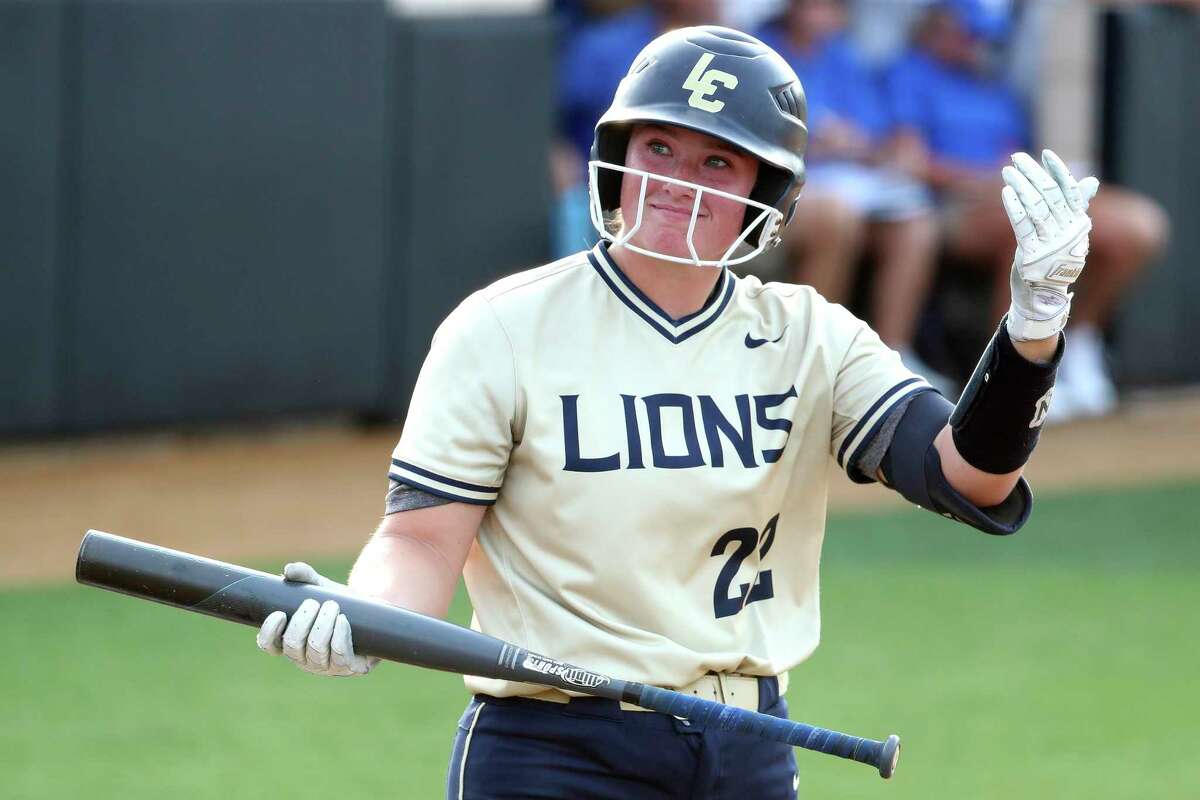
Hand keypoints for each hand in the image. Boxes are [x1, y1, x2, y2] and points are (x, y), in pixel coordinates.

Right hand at [255, 562, 378, 676]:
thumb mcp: (321, 587)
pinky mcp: (349, 668)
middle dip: (302, 622)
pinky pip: (340, 657)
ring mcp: (326, 666)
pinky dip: (339, 636)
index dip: (270, 633)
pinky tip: (342, 620)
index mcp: (291, 642)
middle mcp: (304, 658)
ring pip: (316, 651)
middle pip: (293, 646)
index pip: (270, 645)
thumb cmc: (339, 602)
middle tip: (314, 602)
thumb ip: (304, 575)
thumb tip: (289, 570)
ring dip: (323, 625)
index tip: (279, 613)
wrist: (373, 612)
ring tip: (332, 606)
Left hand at [1001, 149, 1099, 340]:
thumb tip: (1090, 180)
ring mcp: (1050, 244)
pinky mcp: (1032, 255)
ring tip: (1008, 170)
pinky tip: (1006, 192)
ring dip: (1020, 186)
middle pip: (1050, 195)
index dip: (1058, 171)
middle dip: (1033, 173)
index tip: (1046, 154)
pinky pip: (1022, 226)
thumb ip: (1076, 207)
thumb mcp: (1069, 234)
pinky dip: (1014, 207)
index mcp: (1078, 225)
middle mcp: (1067, 232)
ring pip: (1036, 208)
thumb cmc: (1055, 261)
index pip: (1069, 191)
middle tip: (1018, 157)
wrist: (1045, 297)